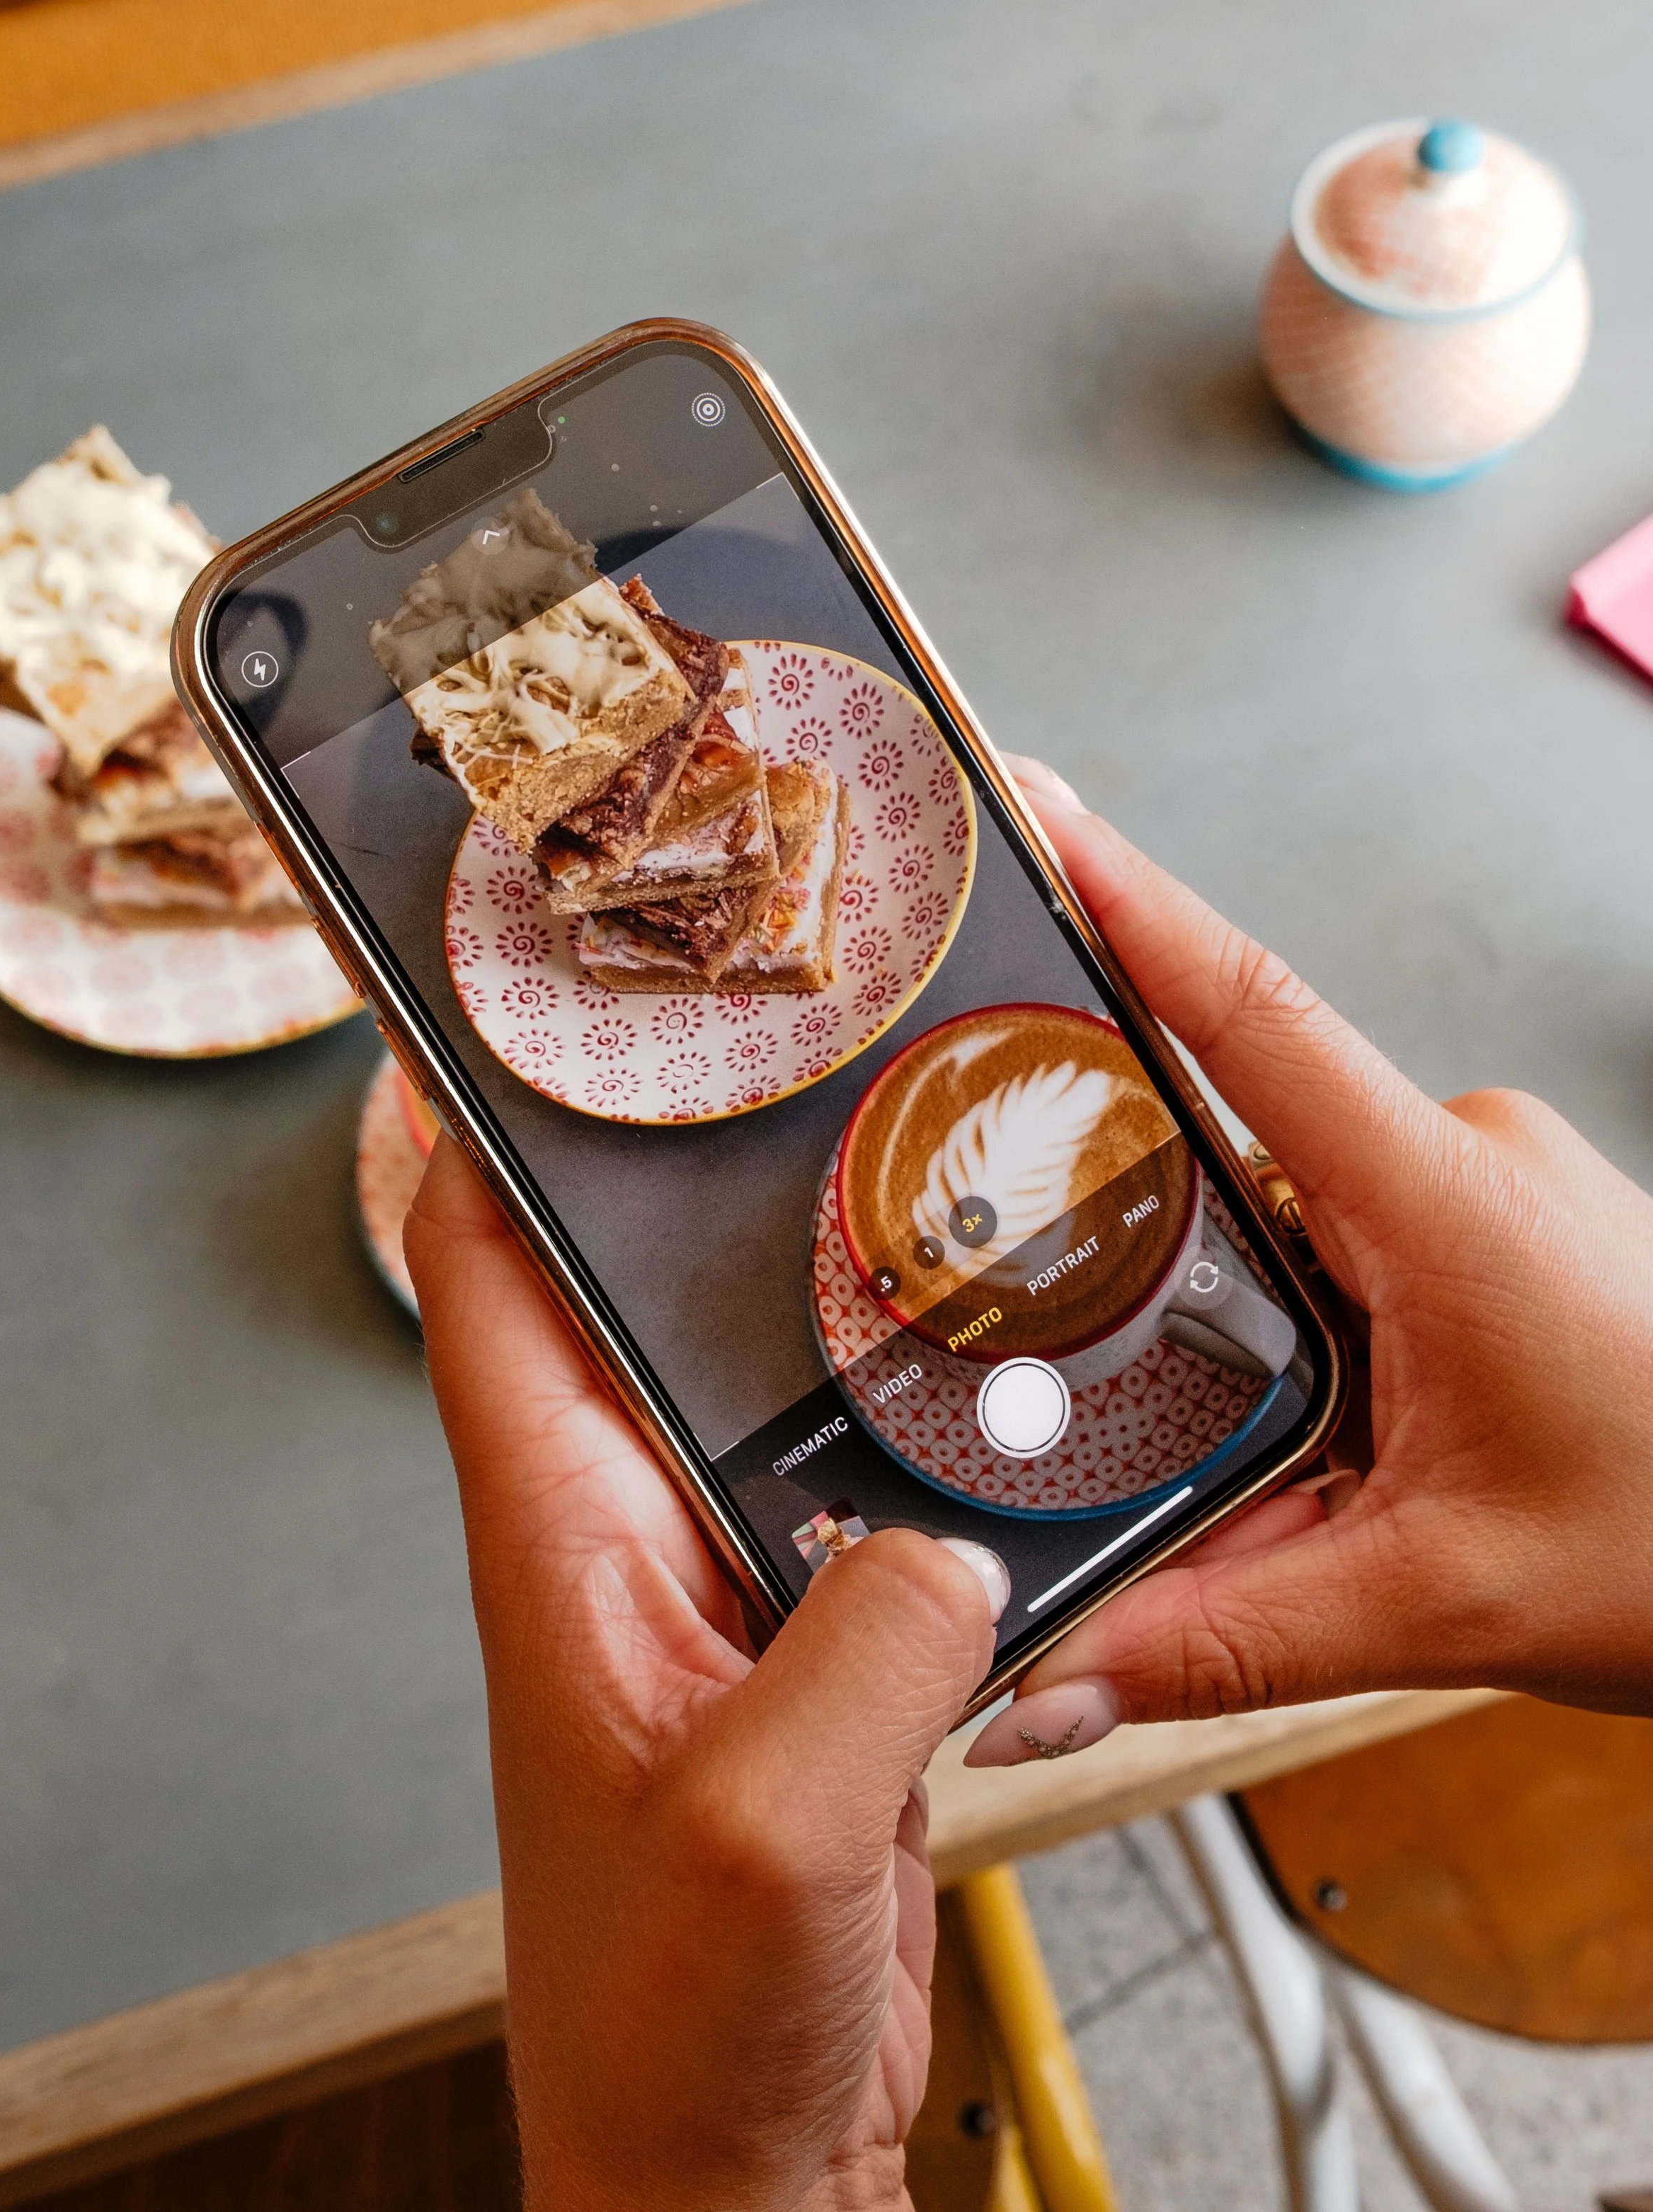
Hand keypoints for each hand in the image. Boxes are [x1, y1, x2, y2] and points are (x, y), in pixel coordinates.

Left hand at [405, 1148, 1004, 2211]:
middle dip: (700, 1187)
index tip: (525, 1007)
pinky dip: (924, 1456)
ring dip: (837, 1327)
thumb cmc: (671, 2028)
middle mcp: (627, 1540)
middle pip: (641, 1305)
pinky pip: (867, 1508)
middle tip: (782, 1060)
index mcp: (560, 1538)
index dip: (484, 1130)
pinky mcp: (814, 1654)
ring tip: (925, 1207)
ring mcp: (726, 1591)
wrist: (732, 2166)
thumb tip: (952, 1547)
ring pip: (773, 1398)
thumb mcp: (773, 1824)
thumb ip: (869, 1649)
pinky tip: (1001, 1423)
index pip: (484, 1282)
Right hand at [967, 759, 1652, 1766]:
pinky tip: (1341, 1432)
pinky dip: (1317, 1323)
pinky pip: (1360, 1237)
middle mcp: (1468, 1156)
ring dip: (1249, 1314)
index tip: (1035, 808)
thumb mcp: (1435, 1605)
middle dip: (1155, 1238)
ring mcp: (1494, 1183)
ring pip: (1299, 1213)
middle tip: (1083, 1331)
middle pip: (1241, 1144)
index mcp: (1444, 1202)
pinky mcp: (1506, 1221)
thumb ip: (1221, 1641)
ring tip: (1290, 1448)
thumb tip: (1044, 1691)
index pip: (1250, 1016)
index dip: (1129, 904)